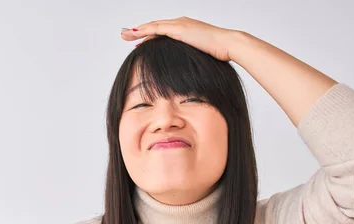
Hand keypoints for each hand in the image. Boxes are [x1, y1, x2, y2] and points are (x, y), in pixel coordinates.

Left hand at [120, 16, 238, 61]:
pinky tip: (136, 35)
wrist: (228, 45)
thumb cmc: (219, 53)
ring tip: (125, 35)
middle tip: (125, 34)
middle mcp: (181, 23)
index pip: (163, 30)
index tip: (138, 40)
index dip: (149, 34)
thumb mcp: (201, 55)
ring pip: (153, 26)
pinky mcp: (180, 29)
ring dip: (138, 30)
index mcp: (185, 28)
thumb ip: (191, 58)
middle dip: (138, 30)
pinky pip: (157, 29)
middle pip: (155, 26)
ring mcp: (180, 24)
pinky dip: (145, 31)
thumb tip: (187, 70)